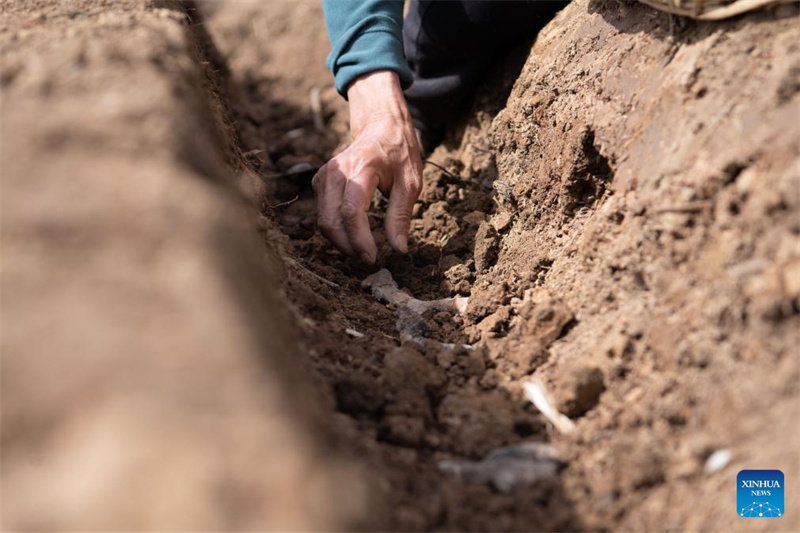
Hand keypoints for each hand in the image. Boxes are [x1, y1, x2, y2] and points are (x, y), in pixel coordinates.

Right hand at [312, 70, 422, 262]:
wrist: (381, 126)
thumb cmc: (399, 153)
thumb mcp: (410, 183)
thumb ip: (401, 216)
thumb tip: (398, 249)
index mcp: (361, 167)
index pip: (351, 211)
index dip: (359, 239)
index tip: (372, 257)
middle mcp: (336, 171)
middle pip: (331, 220)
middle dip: (350, 246)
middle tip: (374, 253)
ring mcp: (324, 176)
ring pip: (324, 221)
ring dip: (346, 240)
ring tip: (373, 236)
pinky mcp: (320, 182)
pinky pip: (325, 215)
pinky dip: (341, 229)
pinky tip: (363, 225)